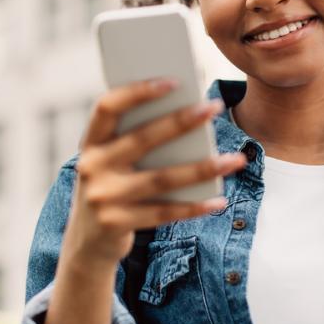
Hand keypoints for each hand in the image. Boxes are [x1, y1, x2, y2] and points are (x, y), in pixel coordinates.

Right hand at [63, 78, 246, 265]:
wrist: (87, 243)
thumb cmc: (113, 187)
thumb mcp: (114, 162)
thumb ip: (138, 141)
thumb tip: (190, 118)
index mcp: (91, 142)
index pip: (107, 107)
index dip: (137, 92)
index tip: (173, 80)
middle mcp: (91, 167)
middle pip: (142, 139)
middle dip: (182, 121)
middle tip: (214, 107)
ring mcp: (102, 197)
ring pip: (161, 179)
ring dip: (203, 168)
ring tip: (236, 159)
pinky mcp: (116, 224)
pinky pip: (164, 212)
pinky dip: (194, 206)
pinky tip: (218, 200)